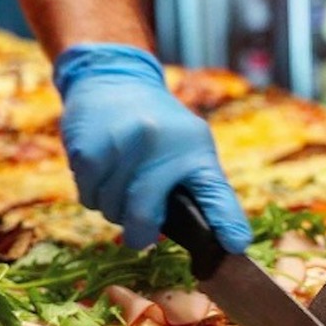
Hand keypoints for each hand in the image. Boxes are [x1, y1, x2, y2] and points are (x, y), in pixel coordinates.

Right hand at [54, 44, 251, 251]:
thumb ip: (195, 188)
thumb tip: (211, 239)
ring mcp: (125, 143)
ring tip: (120, 182)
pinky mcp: (90, 146)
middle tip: (139, 234)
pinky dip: (92, 194)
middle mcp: (163, 144)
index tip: (236, 245)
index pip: (215, 191)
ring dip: (113, 208)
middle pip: (145, 215)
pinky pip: (88, 196)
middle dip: (140, 233)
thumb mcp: (189, 147)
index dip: (226, 221)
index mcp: (196, 150)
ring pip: (112, 209)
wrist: (114, 80)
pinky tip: (102, 172)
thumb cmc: (159, 127)